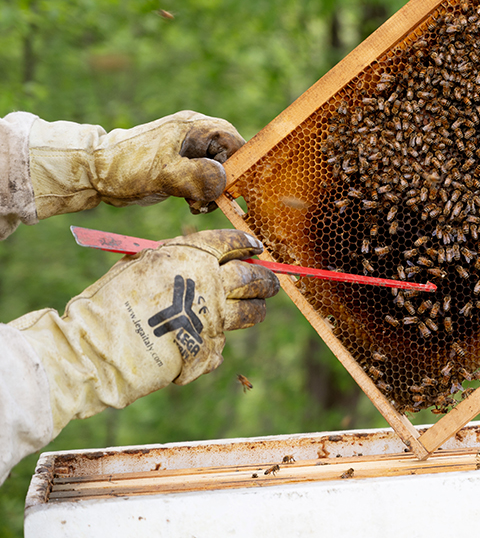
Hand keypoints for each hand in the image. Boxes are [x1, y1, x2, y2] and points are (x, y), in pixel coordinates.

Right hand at [13, 230, 278, 431]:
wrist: (96, 348)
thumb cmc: (109, 302)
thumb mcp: (141, 264)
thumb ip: (176, 260)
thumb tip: (204, 259)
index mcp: (191, 255)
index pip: (233, 242)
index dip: (247, 244)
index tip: (255, 248)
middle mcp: (210, 283)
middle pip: (252, 277)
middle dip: (265, 279)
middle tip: (270, 283)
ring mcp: (214, 317)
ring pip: (251, 311)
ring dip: (257, 308)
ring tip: (258, 309)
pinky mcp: (211, 349)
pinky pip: (223, 341)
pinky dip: (217, 340)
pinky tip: (204, 340)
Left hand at [29, 110, 245, 216]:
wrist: (94, 172)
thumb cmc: (127, 168)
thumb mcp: (165, 174)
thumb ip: (198, 176)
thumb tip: (225, 182)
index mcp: (196, 127)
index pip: (236, 143)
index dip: (240, 167)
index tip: (233, 190)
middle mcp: (196, 134)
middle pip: (230, 158)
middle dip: (224, 183)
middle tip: (208, 200)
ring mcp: (189, 150)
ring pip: (219, 171)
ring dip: (212, 191)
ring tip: (195, 204)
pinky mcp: (183, 165)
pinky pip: (205, 178)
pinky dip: (202, 193)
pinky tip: (190, 203)